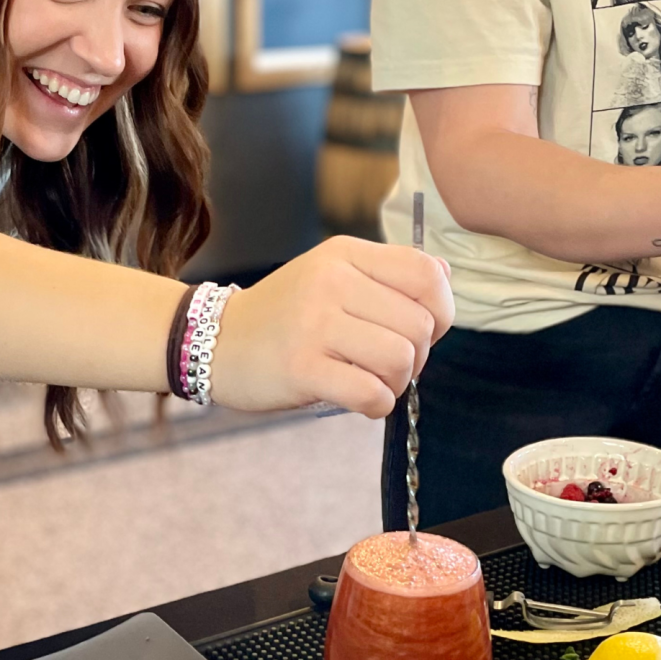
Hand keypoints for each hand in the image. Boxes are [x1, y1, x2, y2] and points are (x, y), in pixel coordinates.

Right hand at [210, 236, 454, 417]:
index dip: (442, 310)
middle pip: (420, 325)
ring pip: (400, 359)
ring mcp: (314, 324)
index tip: (424, 331)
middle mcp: (331, 282)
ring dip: (397, 383)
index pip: (426, 275)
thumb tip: (445, 273)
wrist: (215, 341)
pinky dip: (377, 405)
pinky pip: (371, 393)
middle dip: (419, 355)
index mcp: (344, 254)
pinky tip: (361, 400)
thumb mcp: (331, 273)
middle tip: (390, 364)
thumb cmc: (285, 314)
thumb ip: (388, 272)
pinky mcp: (302, 368)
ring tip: (373, 381)